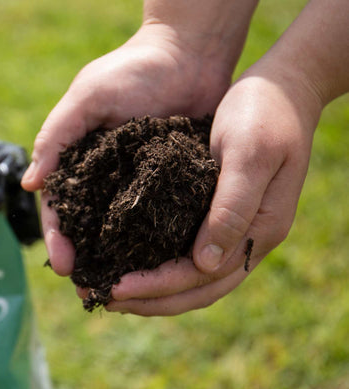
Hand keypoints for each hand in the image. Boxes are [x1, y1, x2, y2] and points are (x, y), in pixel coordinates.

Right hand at [21, 24, 231, 274]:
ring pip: (125, 228)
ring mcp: (141, 180)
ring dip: (121, 258)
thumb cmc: (135, 70)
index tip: (66, 266)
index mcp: (82, 158)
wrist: (189, 55)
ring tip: (124, 290)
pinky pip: (162, 215)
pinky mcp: (173, 180)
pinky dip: (156, 240)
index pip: (62, 206)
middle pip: (91, 225)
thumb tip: (30, 184)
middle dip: (88, 258)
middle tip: (92, 290)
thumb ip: (58, 135)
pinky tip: (160, 263)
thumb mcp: (89, 96)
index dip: (59, 237)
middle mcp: (108, 175)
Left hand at [106, 66, 323, 315]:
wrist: (283, 89)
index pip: (202, 276)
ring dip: (157, 291)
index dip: (157, 287)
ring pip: (197, 279)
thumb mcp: (249, 154)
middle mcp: (250, 238)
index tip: (115, 288)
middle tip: (105, 299)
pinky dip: (167, 266)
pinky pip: (195, 253)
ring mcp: (241, 229)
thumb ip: (232, 208)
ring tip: (116, 291)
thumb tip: (204, 264)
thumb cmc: (265, 113)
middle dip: (151, 299)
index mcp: (260, 229)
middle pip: (198, 289)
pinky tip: (140, 261)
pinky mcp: (226, 214)